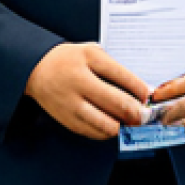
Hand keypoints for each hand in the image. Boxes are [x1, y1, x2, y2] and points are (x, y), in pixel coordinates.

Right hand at [25, 43, 151, 139]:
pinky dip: (107, 131)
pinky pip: (94, 133)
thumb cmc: (67, 60)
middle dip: (137, 112)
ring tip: (127, 120)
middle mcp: (79, 82)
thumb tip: (140, 89)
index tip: (148, 95)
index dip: (140, 89)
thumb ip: (115, 68)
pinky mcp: (67, 120)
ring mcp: (72, 104)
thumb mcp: (91, 52)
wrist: (36, 70)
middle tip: (145, 114)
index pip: (122, 76)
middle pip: (117, 103)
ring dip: (122, 124)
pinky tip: (111, 123)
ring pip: (107, 124)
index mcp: (87, 59)